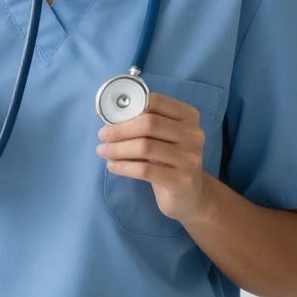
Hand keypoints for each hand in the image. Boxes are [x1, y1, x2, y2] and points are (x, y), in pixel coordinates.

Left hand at [98, 93, 207, 223]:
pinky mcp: (181, 180)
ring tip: (103, 151)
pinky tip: (112, 166)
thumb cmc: (167, 159)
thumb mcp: (160, 137)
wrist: (189, 194)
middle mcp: (194, 134)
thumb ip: (141, 122)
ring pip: (145, 147)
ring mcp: (190, 158)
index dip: (129, 106)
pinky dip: (123, 166)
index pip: (156, 101)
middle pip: (149, 123)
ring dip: (117, 148)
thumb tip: (104, 113)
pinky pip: (145, 170)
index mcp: (189, 116)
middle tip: (102, 135)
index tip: (110, 117)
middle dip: (120, 129)